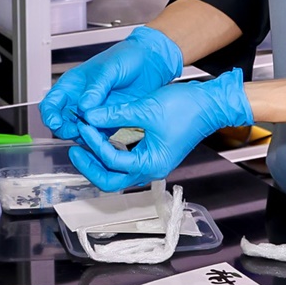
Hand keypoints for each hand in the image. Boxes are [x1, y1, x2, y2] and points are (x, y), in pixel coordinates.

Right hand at [39, 26, 182, 140]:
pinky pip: (97, 135)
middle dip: (64, 129)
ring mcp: (94, 111)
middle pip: (61, 121)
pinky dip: (98, 140)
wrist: (152, 61)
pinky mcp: (108, 121)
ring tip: (93, 133)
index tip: (56, 122)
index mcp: (73, 84)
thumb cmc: (127, 56)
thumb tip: (83, 106)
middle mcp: (80, 100)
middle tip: (76, 131)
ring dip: (82, 136)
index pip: (51, 102)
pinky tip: (103, 138)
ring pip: (78, 131)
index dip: (50, 114)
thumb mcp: (109, 69)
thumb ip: (96, 88)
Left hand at [69, 70, 253, 190]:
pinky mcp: (152, 153)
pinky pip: (125, 160)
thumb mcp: (146, 108)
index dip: (95, 143)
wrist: (211, 104)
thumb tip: (89, 115)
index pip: (112, 160)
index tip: (84, 125)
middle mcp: (151, 169)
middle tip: (74, 151)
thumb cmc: (188, 108)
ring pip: (117, 172)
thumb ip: (115, 113)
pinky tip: (101, 138)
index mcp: (151, 164)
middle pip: (111, 180)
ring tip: (83, 144)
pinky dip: (111, 153)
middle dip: (91, 167)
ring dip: (99, 160)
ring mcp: (151, 162)